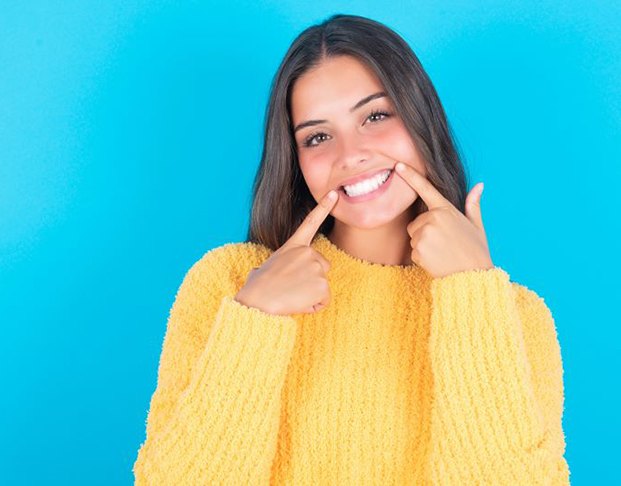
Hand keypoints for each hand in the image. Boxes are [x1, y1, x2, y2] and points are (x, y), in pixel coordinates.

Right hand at [234, 189, 338, 314]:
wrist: (258, 301)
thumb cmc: (257, 288)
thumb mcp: (263, 268)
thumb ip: (273, 266)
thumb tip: (258, 274)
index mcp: (293, 246)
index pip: (310, 223)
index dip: (324, 207)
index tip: (334, 194)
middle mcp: (307, 253)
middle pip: (322, 266)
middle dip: (312, 278)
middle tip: (291, 287)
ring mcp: (316, 267)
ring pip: (322, 286)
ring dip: (310, 295)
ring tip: (291, 295)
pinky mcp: (322, 285)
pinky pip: (323, 300)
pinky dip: (313, 306)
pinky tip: (297, 303)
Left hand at [394, 162, 494, 278]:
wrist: (472, 276)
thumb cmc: (475, 251)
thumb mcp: (477, 225)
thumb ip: (473, 205)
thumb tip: (479, 185)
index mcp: (446, 210)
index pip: (426, 189)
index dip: (410, 176)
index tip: (398, 165)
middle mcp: (433, 219)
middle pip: (416, 222)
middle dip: (425, 231)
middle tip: (444, 243)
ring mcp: (424, 234)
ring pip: (414, 236)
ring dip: (423, 244)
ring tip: (441, 252)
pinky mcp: (417, 250)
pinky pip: (413, 251)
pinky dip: (422, 257)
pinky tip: (436, 261)